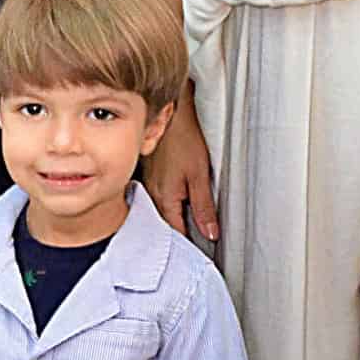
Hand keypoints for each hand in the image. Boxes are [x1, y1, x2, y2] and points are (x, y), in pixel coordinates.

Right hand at [145, 89, 218, 241]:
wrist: (170, 112)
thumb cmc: (183, 139)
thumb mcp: (200, 175)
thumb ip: (204, 207)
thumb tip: (210, 233)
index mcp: (165, 199)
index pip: (176, 233)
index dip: (191, 243)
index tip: (203, 247)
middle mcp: (152, 195)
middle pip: (168, 224)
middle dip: (182, 233)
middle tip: (200, 238)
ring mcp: (149, 184)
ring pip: (163, 211)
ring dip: (176, 217)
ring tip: (192, 222)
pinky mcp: (151, 175)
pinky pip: (159, 198)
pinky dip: (171, 203)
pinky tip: (180, 200)